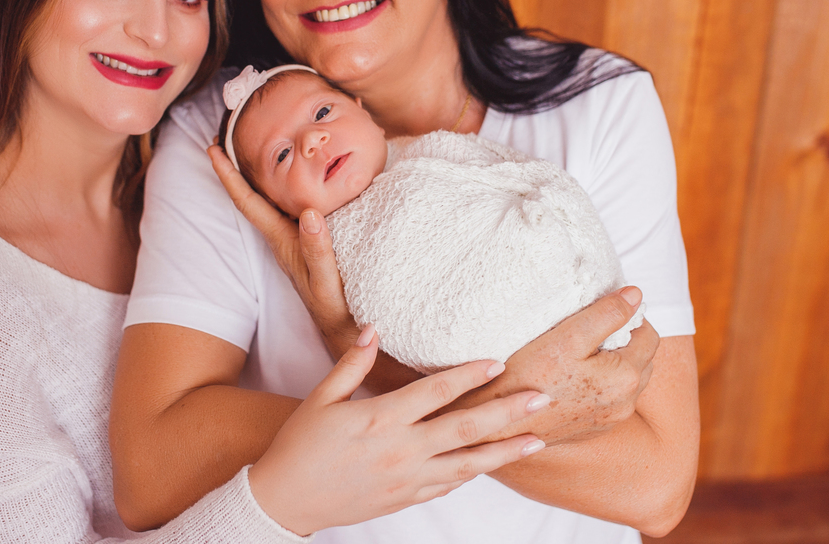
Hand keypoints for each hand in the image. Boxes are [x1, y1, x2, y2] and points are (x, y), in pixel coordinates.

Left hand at [208, 144, 353, 355]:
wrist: (348, 331)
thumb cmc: (336, 309)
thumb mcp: (327, 282)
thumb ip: (318, 250)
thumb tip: (308, 213)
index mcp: (281, 239)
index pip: (248, 201)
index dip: (228, 174)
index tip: (213, 147)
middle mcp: (284, 234)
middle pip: (255, 193)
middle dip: (240, 164)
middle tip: (229, 133)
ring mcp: (298, 237)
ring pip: (276, 197)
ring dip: (266, 172)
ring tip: (261, 142)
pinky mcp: (313, 239)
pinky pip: (298, 203)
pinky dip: (296, 183)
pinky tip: (304, 173)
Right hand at [248, 327, 548, 535]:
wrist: (286, 499)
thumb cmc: (301, 444)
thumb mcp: (321, 398)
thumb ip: (352, 364)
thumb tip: (373, 329)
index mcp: (379, 419)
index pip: (435, 392)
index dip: (468, 375)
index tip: (497, 362)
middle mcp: (400, 450)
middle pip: (465, 428)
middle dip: (507, 412)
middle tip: (541, 398)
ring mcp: (407, 478)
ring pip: (468, 463)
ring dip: (504, 450)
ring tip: (537, 439)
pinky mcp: (407, 498)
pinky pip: (449, 484)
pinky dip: (474, 472)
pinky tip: (494, 462)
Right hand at [473, 286, 659, 446]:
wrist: (501, 423)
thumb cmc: (529, 377)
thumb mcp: (567, 336)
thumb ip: (606, 314)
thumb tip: (636, 295)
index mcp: (626, 378)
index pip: (649, 336)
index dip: (628, 318)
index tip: (600, 311)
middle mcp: (625, 404)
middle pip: (642, 359)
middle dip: (624, 340)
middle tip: (588, 329)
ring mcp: (610, 420)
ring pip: (627, 381)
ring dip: (613, 363)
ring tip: (579, 352)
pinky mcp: (593, 429)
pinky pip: (609, 400)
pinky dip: (600, 384)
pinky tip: (571, 377)